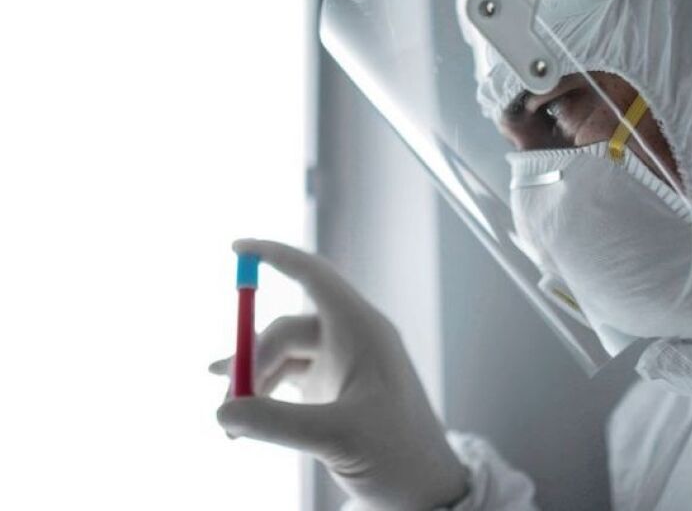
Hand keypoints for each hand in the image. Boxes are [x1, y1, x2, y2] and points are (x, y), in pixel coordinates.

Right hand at [210, 239, 467, 509]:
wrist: (424, 490)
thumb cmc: (398, 455)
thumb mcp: (336, 436)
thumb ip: (276, 422)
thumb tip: (223, 413)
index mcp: (362, 330)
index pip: (314, 276)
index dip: (276, 256)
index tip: (236, 248)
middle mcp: (350, 339)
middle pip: (285, 330)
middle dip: (251, 362)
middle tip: (226, 404)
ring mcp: (340, 364)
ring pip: (282, 357)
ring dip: (253, 383)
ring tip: (228, 422)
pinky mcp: (330, 389)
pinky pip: (286, 379)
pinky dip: (263, 396)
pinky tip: (240, 419)